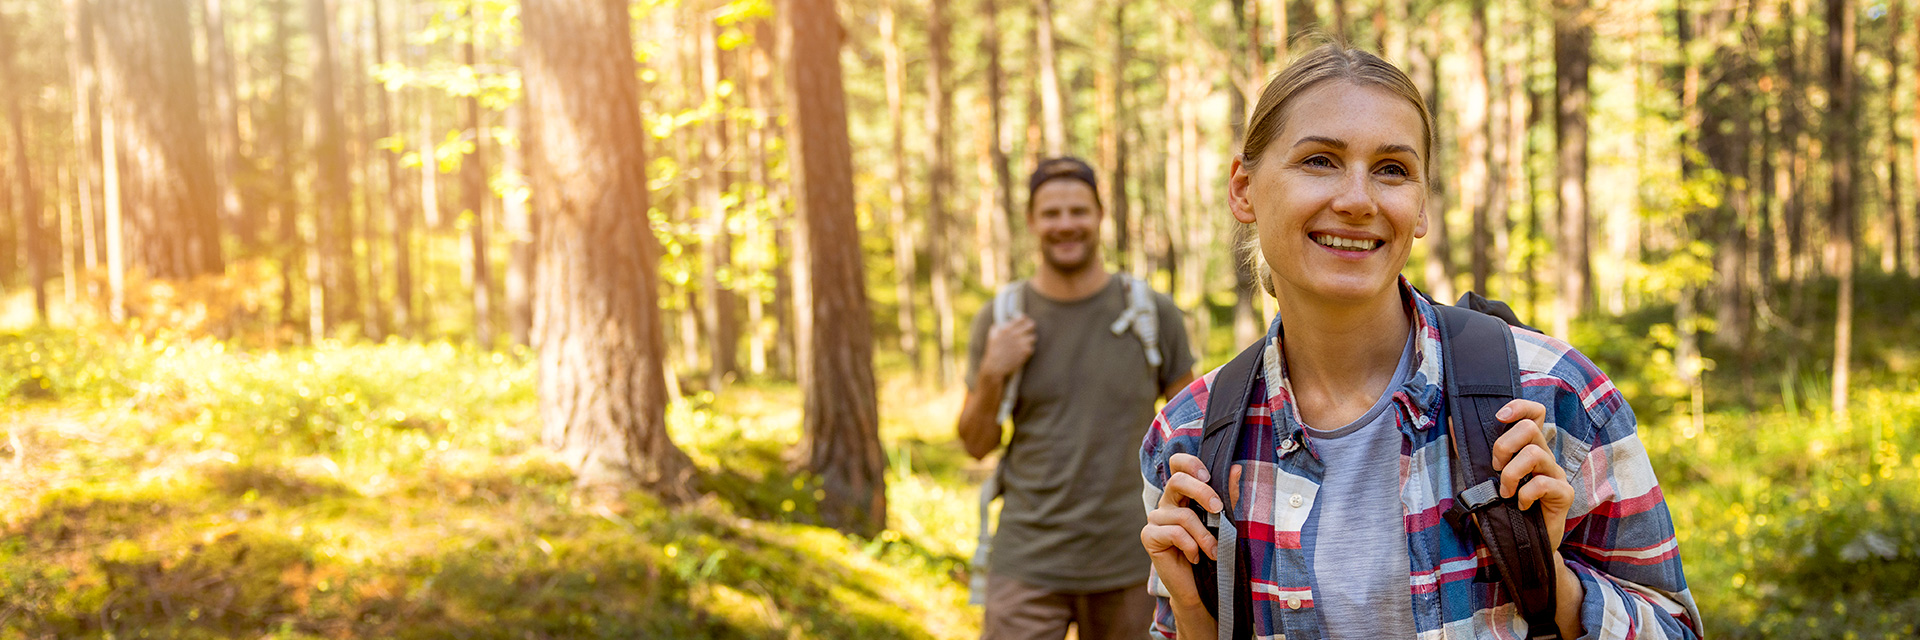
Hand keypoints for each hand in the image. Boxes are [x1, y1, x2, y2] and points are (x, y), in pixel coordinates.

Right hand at [979, 316, 1035, 379]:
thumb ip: (1000, 326)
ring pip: (1033, 337)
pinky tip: (1021, 352)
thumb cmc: (993, 351)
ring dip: (1029, 340)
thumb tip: (1007, 321)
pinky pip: (1032, 347)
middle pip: (1031, 325)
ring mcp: (1022, 343)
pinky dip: (1028, 350)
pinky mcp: (1026, 351)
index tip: (1025, 320)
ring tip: (1024, 343)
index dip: (1024, 319)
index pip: (1022, 318)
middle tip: (1029, 330)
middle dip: (1031, 327)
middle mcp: (1016, 334)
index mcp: (1007, 328)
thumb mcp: (993, 335)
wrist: (995, 366)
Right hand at [1142, 454, 1241, 604]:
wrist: (1199, 587)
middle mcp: (1166, 502)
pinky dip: (1192, 547)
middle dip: (1202, 492)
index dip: (1190, 463)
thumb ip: (1227, 496)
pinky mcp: (1149, 536)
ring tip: (1213, 551)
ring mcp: (1155, 518)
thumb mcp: (1223, 521)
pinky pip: (1175, 534)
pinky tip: (1195, 558)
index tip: (1208, 476)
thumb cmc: (1211, 551)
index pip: (1177, 463)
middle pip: (1177, 481)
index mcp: (1182, 494)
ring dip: (1205, 536)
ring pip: (1183, 516)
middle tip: (1218, 510)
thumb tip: (1236, 468)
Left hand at [1491, 401, 1589, 639]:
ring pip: (1535, 453)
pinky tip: (1520, 506)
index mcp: (1526, 447)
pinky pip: (1544, 483)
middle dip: (1504, 445)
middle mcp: (1543, 456)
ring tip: (1505, 492)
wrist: (1519, 545)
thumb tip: (1454, 421)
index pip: (1534, 413)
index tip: (1499, 417)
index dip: (1520, 407)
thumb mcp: (1481, 477)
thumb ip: (1470, 451)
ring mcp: (1555, 474)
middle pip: (1531, 429)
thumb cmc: (1500, 510)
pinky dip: (1526, 494)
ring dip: (1511, 473)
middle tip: (1495, 467)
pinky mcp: (1563, 494)